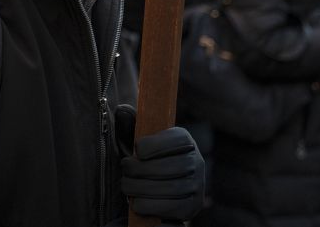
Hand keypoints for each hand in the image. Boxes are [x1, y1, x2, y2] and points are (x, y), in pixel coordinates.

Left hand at [115, 105, 204, 222]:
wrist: (157, 190)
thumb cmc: (146, 160)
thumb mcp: (137, 141)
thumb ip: (130, 126)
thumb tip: (122, 110)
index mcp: (184, 140)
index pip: (176, 139)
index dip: (155, 144)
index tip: (137, 149)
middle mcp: (196, 162)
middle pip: (172, 166)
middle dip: (142, 169)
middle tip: (125, 169)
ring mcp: (197, 186)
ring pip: (171, 188)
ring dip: (141, 188)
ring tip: (126, 185)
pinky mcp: (191, 208)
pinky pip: (171, 207)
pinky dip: (149, 206)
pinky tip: (136, 203)